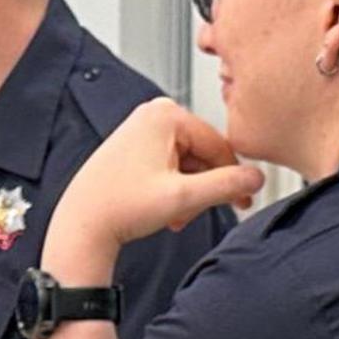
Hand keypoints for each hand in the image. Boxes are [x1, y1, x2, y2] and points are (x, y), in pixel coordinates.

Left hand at [44, 100, 263, 274]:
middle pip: (203, 154)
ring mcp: (141, 129)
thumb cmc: (118, 207)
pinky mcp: (135, 146)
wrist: (82, 225)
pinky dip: (174, 190)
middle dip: (203, 188)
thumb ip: (225, 185)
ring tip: (175, 215)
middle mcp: (152, 114)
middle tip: (194, 213)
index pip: (219, 144)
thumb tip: (256, 177)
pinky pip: (171, 166)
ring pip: (188, 163)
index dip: (234, 177)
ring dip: (189, 194)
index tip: (243, 201)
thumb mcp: (183, 197)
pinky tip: (165, 209)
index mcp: (165, 114)